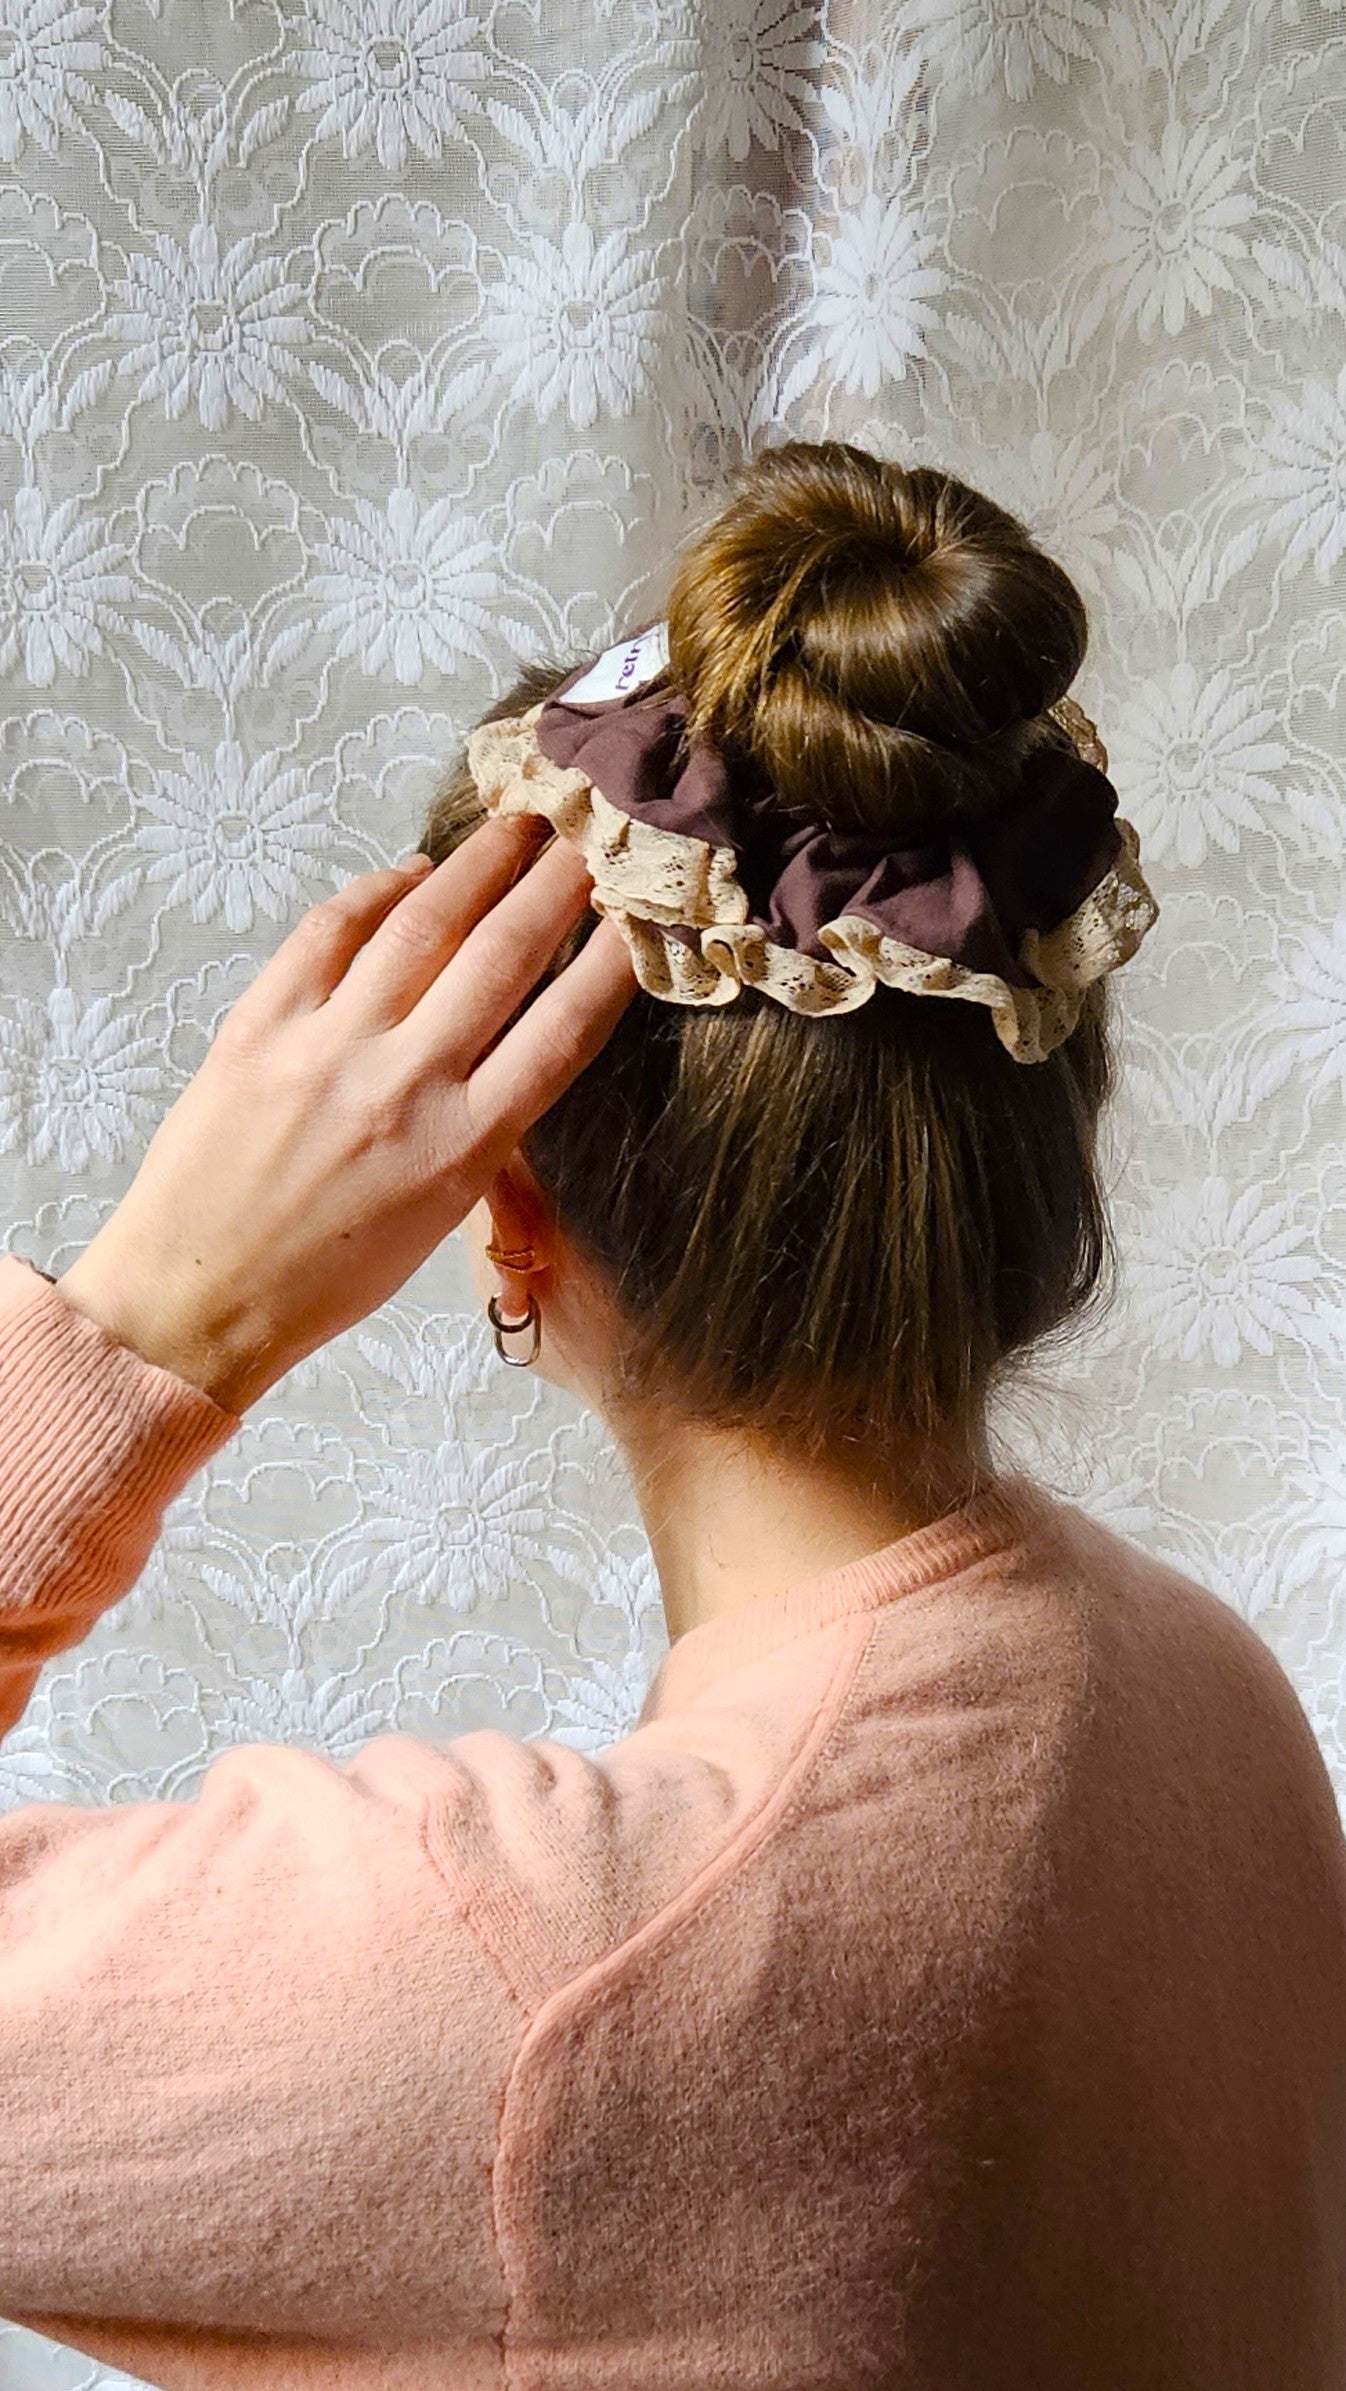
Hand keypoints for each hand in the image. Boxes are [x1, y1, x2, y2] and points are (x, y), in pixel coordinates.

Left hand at [57, 819, 635, 1411]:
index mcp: (464, 1148)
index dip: (612, 959)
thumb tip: (518, 1028)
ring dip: (478, 863)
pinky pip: (326, 934)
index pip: (563, 1030)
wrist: (197, 1302)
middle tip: (590, 830)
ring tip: (516, 824)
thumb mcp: (440, 1216)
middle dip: (556, 882)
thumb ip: (483, 1123)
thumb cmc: (328, 1277)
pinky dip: (374, 892)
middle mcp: (403, 1088)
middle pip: (501, 956)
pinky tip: (410, 873)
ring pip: (420, 925)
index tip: (640, 907)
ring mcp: (326, 1049)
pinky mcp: (257, 1028)